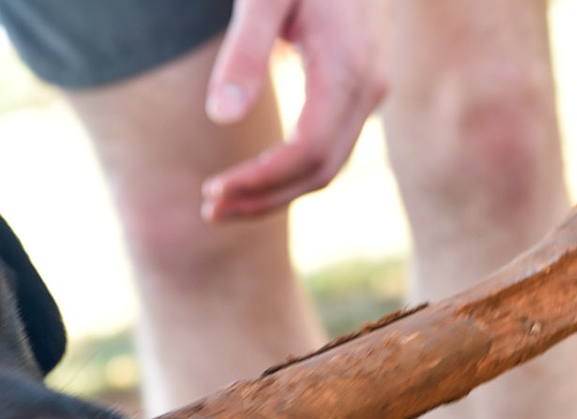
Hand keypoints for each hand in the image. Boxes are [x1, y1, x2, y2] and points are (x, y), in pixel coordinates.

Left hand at [201, 0, 385, 222]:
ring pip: (327, 167)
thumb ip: (244, 52)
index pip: (308, 150)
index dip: (261, 180)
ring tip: (221, 203)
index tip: (212, 192)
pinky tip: (252, 178)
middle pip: (320, 170)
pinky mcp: (358, 91)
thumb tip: (221, 118)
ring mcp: (369, 91)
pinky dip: (290, 173)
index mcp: (348, 65)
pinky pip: (329, 149)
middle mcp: (368, 86)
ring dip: (275, 193)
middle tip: (208, 208)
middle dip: (263, 197)